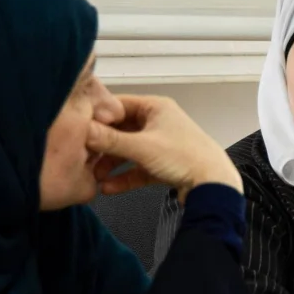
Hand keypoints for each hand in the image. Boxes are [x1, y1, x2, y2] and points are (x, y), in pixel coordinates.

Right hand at [87, 95, 242, 196]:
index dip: (98, 116)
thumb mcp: (142, 146)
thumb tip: (84, 131)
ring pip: (128, 151)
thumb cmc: (188, 158)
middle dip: (102, 145)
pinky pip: (137, 168)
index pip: (118, 105)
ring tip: (94, 175)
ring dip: (111, 164)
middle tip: (83, 155)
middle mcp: (158, 123)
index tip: (79, 128)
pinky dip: (124, 177)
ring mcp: (161, 144)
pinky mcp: (163, 165)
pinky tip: (109, 187)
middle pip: (121, 130)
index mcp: (156, 108)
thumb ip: (110, 140)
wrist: (214, 185)